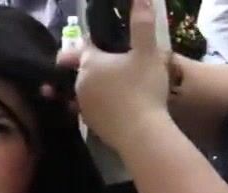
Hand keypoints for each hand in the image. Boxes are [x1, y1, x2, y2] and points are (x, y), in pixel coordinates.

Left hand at [75, 0, 170, 149]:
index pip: (83, 47)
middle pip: (83, 70)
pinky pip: (92, 109)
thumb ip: (142, 24)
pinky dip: (100, 106)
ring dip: (96, 87)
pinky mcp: (89, 125)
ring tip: (116, 87)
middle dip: (94, 67)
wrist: (141, 133)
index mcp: (89, 63)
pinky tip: (115, 107)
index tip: (100, 43)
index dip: (92, 43)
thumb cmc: (143, 88)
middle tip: (115, 66)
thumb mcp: (147, 52)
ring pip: (85, 91)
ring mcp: (82, 106)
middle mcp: (80, 84)